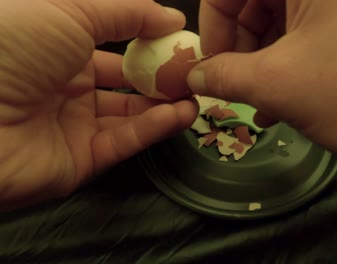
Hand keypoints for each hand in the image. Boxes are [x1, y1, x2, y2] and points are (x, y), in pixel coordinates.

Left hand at [0, 0, 197, 210]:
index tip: (181, 40)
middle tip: (194, 72)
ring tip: (196, 95)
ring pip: (130, 114)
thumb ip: (126, 12)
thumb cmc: (13, 48)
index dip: (148, 40)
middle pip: (126, 81)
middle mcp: (66, 85)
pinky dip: (155, 128)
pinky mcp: (80, 159)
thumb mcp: (70, 11)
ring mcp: (73, 124)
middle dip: (161, 75)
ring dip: (165, 104)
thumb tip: (171, 16)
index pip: (114, 43)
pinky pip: (124, 140)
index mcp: (58, 46)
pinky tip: (181, 114)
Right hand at [188, 0, 336, 185]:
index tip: (209, 72)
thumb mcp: (281, 83)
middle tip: (237, 93)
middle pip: (261, 0)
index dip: (213, 30)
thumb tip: (193, 77)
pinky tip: (293, 98)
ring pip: (290, 17)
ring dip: (269, 62)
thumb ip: (225, 77)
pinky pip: (320, 28)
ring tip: (265, 107)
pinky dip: (299, 60)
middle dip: (242, 50)